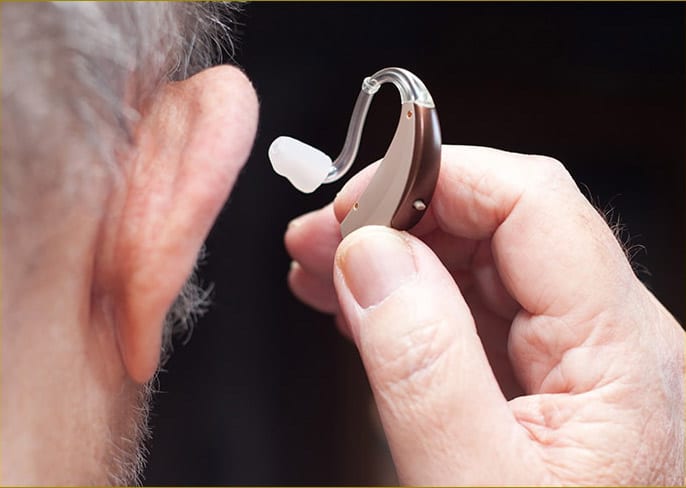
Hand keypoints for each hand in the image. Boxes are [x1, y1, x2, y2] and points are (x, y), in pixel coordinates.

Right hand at [285, 145, 683, 484]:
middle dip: (400, 212)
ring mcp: (575, 359)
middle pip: (503, 221)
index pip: (533, 203)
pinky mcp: (539, 380)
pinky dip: (406, 294)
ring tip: (318, 262)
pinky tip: (354, 299)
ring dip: (394, 250)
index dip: (437, 180)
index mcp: (621, 354)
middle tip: (318, 232)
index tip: (353, 201)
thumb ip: (422, 363)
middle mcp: (610, 340)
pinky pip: (469, 308)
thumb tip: (370, 253)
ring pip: (478, 260)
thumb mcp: (472, 485)